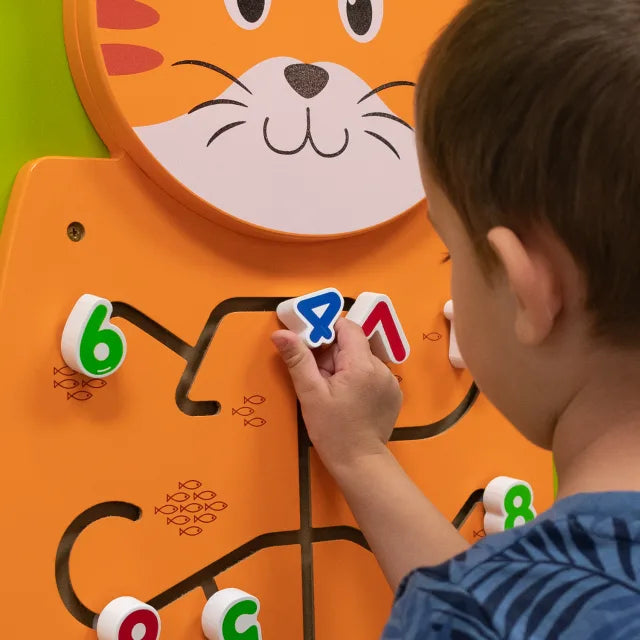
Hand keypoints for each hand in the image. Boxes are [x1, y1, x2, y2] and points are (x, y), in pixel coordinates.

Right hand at [271, 318, 401, 470]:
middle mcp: (382, 368)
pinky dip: (360, 379)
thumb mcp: (310, 394)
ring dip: (347, 366)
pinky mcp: (394, 394)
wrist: (360, 463)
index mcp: (362, 364)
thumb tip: (280, 334)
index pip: (348, 327)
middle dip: (334, 354)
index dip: (328, 331)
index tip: (313, 347)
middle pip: (354, 344)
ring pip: (364, 359)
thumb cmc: (332, 430)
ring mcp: (391, 382)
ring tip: (335, 391)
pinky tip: (351, 399)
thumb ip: (298, 359)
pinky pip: (374, 374)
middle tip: (320, 377)